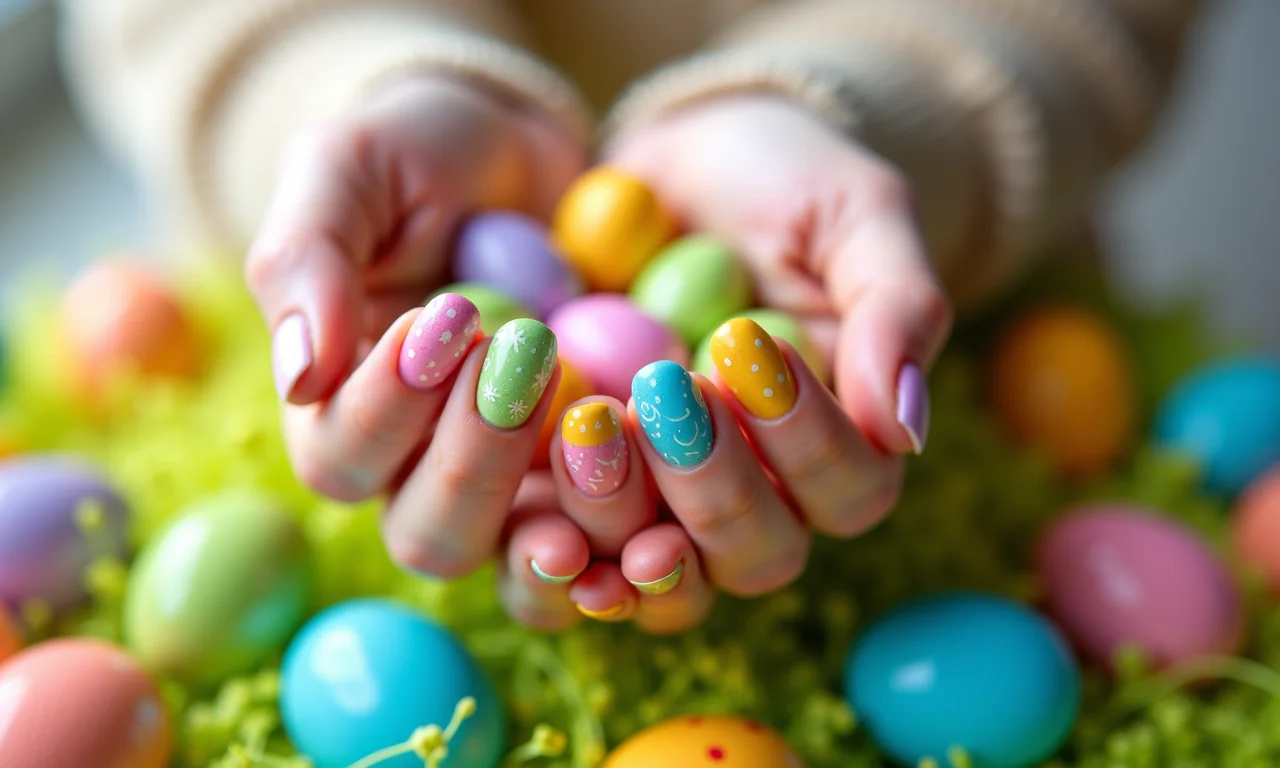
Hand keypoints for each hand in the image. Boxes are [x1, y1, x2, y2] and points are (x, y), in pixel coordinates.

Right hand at [245, 75, 588, 582]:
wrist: (525, 154)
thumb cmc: (417, 156)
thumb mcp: (348, 172)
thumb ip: (306, 261)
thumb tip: (298, 378)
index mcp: (342, 410)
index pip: (339, 459)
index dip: (384, 409)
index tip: (442, 318)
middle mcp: (423, 467)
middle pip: (428, 535)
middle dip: (473, 460)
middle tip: (523, 353)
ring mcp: (520, 480)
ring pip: (519, 558)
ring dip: (553, 506)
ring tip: (592, 410)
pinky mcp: (601, 472)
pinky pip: (615, 535)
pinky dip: (635, 528)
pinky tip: (661, 492)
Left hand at [535, 95, 953, 628]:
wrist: (674, 168)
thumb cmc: (785, 185)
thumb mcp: (857, 215)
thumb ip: (897, 309)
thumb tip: (906, 428)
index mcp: (842, 446)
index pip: (849, 490)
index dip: (807, 442)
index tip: (746, 345)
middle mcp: (759, 496)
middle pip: (756, 555)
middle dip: (714, 486)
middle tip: (663, 389)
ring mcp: (662, 505)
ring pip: (659, 576)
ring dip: (624, 515)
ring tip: (588, 425)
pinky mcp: (575, 491)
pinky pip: (566, 554)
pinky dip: (548, 548)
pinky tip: (533, 516)